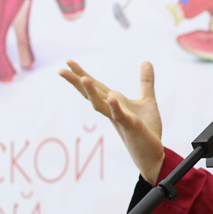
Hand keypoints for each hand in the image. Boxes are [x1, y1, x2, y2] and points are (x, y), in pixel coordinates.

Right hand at [59, 60, 164, 184]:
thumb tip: (146, 61)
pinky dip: (115, 107)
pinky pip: (121, 116)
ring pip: (100, 105)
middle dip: (77, 81)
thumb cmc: (147, 128)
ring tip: (83, 78)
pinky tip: (111, 98)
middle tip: (60, 69)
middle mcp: (112, 109)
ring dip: (92, 93)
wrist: (152, 152)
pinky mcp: (131, 126)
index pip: (95, 86)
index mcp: (115, 101)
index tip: (68, 61)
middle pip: (91, 94)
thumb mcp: (147, 100)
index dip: (82, 73)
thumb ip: (146, 81)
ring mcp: (119, 119)